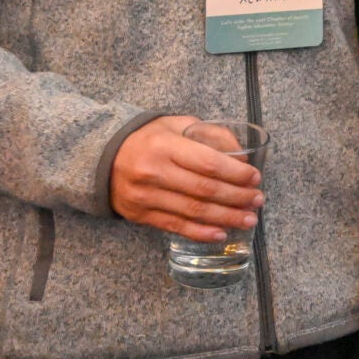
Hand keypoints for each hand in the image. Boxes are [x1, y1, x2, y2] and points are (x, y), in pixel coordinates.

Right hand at [110, 115, 263, 241]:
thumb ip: (211, 134)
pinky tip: (221, 234)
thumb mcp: (177, 124)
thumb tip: (242, 158)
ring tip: (248, 219)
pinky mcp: (140, 215)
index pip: (207, 163)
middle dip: (237, 197)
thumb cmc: (149, 139)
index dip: (235, 173)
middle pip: (204, 190)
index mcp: (164, 146)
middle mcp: (153, 172)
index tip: (255, 178)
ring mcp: (145, 196)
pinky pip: (175, 226)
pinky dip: (200, 233)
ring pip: (193, 211)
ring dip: (225, 218)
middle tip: (258, 200)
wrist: (100, 157)